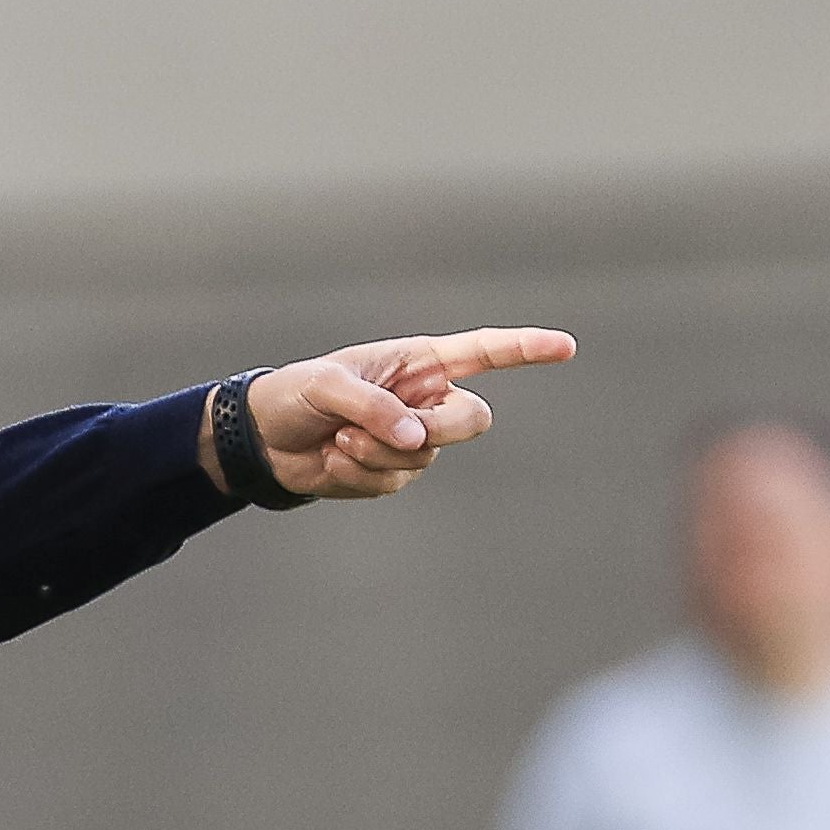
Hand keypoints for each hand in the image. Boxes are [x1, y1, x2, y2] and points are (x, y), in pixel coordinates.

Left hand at [251, 328, 581, 500]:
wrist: (264, 440)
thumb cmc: (295, 394)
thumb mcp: (326, 387)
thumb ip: (374, 407)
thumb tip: (416, 441)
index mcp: (418, 363)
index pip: (483, 353)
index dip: (525, 350)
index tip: (565, 348)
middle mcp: (424, 399)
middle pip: (471, 420)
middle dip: (434, 430)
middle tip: (396, 432)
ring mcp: (412, 440)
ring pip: (425, 458)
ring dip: (377, 453)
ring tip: (338, 439)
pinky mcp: (391, 473)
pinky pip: (394, 482)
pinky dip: (360, 474)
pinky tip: (332, 460)